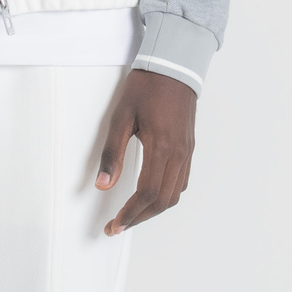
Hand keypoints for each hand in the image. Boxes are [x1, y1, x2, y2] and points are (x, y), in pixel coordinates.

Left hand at [96, 70, 195, 234]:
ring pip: (174, 195)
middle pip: (162, 201)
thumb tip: (103, 184)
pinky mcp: (189, 148)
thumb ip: (113, 152)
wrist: (173, 66)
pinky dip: (166, 195)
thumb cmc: (145, 87)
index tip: (114, 224)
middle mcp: (178, 154)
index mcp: (161, 147)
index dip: (130, 213)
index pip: (147, 193)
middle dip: (139, 217)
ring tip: (132, 214)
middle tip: (118, 225)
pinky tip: (152, 194)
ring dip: (153, 209)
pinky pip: (182, 182)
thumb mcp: (121, 116)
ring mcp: (186, 152)